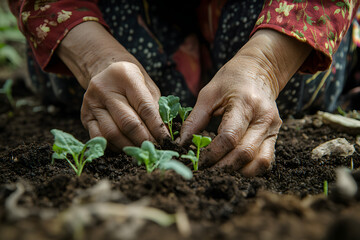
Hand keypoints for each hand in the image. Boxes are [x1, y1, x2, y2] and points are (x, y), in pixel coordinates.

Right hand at [57, 22, 168, 149]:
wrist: (106, 71)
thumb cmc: (133, 82)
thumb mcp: (147, 87)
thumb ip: (156, 108)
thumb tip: (164, 135)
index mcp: (126, 76)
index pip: (145, 107)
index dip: (157, 128)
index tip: (166, 141)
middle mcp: (104, 88)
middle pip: (127, 123)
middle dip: (144, 140)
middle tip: (155, 150)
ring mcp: (91, 103)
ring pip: (112, 133)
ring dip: (130, 147)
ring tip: (142, 151)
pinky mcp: (84, 116)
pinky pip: (99, 138)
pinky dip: (114, 147)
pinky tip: (125, 148)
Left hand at [177, 29, 310, 175]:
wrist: (258, 71)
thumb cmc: (231, 80)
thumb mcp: (208, 94)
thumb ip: (194, 120)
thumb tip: (180, 144)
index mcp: (245, 104)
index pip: (229, 137)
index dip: (211, 154)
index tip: (196, 161)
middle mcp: (263, 118)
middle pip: (244, 154)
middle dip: (221, 167)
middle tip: (203, 170)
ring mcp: (273, 129)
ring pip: (259, 163)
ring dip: (237, 171)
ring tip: (218, 170)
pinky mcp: (275, 136)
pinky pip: (265, 161)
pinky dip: (249, 169)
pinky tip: (233, 167)